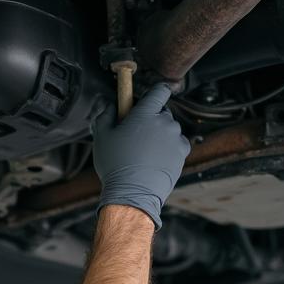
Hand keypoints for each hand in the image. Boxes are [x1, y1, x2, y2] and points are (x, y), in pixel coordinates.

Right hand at [93, 82, 190, 229]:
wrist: (133, 192)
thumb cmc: (115, 164)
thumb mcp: (101, 136)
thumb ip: (106, 114)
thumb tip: (111, 104)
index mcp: (145, 113)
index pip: (160, 90)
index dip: (155, 92)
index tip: (149, 98)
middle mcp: (165, 121)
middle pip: (163, 112)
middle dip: (152, 119)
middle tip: (137, 135)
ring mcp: (176, 137)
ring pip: (170, 129)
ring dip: (160, 135)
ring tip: (145, 151)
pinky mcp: (182, 152)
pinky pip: (177, 144)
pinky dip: (169, 148)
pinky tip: (154, 159)